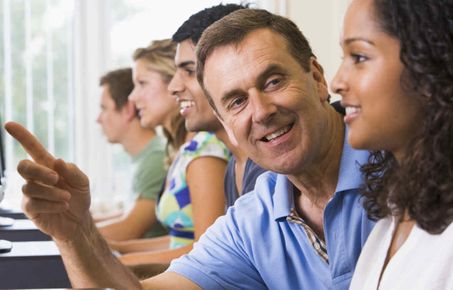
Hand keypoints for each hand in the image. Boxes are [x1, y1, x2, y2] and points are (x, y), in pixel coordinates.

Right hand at [5, 122, 91, 241]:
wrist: (79, 220)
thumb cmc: (79, 196)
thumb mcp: (83, 182)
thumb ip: (72, 171)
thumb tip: (57, 162)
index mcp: (48, 165)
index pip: (33, 148)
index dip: (22, 136)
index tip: (9, 124)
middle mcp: (36, 177)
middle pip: (23, 166)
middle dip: (38, 171)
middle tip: (56, 178)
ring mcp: (30, 193)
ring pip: (30, 187)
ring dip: (52, 192)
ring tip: (67, 198)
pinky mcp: (29, 209)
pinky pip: (33, 203)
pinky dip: (51, 204)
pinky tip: (62, 206)